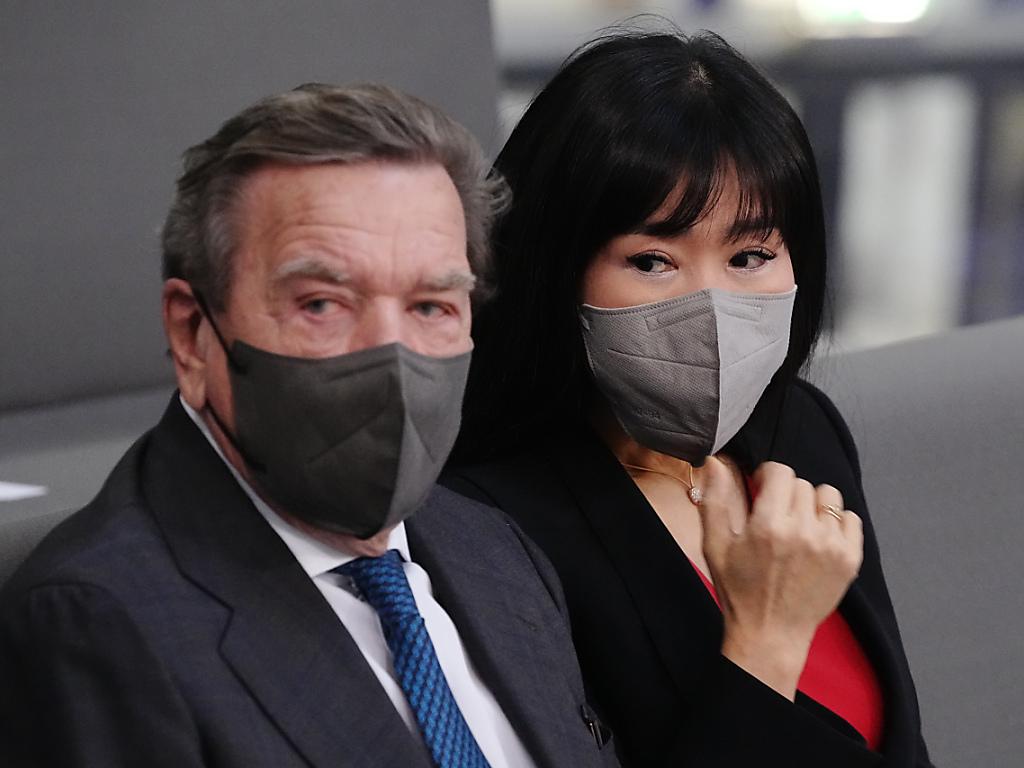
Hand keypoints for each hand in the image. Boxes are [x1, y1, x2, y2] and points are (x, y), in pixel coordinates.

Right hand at [696, 459, 863, 699]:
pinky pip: (851, 518)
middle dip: (787, 495)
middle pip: (802, 484)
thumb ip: (715, 500)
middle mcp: (803, 532)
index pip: (780, 471)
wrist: (770, 635)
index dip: (768, 477)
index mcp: (768, 526)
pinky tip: (818, 539)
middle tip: (776, 518)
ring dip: (813, 505)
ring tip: (799, 526)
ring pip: (828, 496)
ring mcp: (831, 546)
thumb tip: (715, 462)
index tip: (762, 491)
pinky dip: (836, 523)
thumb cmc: (739, 591)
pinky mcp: (849, 560)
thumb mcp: (715, 545)